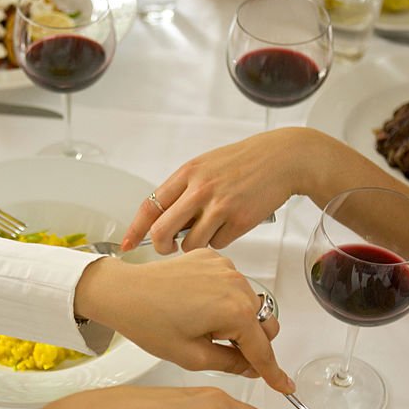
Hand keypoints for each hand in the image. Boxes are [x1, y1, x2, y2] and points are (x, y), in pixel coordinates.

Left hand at [74, 248, 293, 392]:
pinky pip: (231, 284)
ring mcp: (226, 267)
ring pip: (248, 303)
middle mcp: (237, 284)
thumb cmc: (148, 321)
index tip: (284, 384)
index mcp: (234, 310)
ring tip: (200, 326)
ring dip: (235, 319)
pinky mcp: (213, 258)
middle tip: (221, 351)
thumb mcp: (192, 356)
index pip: (263, 349)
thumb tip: (251, 366)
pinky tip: (197, 306)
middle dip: (249, 342)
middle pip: (263, 323)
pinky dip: (223, 298)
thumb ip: (230, 363)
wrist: (122, 292)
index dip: (273, 372)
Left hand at [121, 129, 302, 253]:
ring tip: (209, 229)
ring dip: (194, 245)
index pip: (150, 206)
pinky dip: (219, 240)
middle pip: (162, 232)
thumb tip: (162, 221)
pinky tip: (231, 224)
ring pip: (190, 244)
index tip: (126, 245)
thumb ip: (183, 190)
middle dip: (161, 247)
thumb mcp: (206, 166)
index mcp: (187, 174)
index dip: (134, 230)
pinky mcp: (239, 221)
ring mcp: (220, 206)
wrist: (282, 159)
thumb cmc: (242, 163)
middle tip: (168, 248)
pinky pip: (217, 244)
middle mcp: (200, 189)